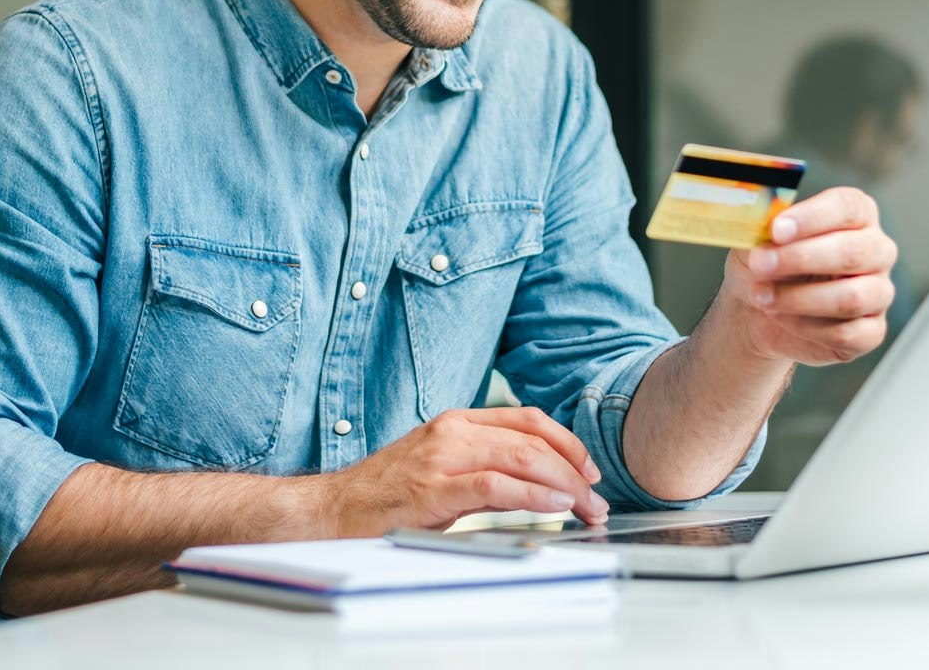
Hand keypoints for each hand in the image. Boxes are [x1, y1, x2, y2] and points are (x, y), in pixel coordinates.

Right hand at [311, 407, 609, 534]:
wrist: (332, 510)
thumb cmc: (385, 495)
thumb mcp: (441, 469)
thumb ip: (485, 469)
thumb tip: (536, 484)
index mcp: (456, 421)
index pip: (526, 418)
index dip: (566, 441)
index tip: (589, 469)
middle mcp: (452, 430)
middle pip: (533, 438)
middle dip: (574, 469)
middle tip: (596, 499)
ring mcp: (442, 457)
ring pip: (522, 457)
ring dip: (564, 484)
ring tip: (585, 506)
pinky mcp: (434, 488)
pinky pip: (496, 485)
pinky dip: (533, 494)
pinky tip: (554, 504)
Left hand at [718, 185, 897, 366]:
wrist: (757, 306)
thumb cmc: (766, 263)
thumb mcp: (757, 237)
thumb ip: (765, 225)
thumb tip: (766, 221)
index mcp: (857, 215)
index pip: (848, 207)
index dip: (812, 217)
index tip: (777, 229)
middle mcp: (877, 250)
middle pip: (853, 252)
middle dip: (801, 258)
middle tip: (761, 264)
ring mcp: (879, 293)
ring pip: (851, 297)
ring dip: (798, 298)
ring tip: (761, 295)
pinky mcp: (871, 331)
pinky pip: (846, 333)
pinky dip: (805, 327)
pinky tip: (779, 317)